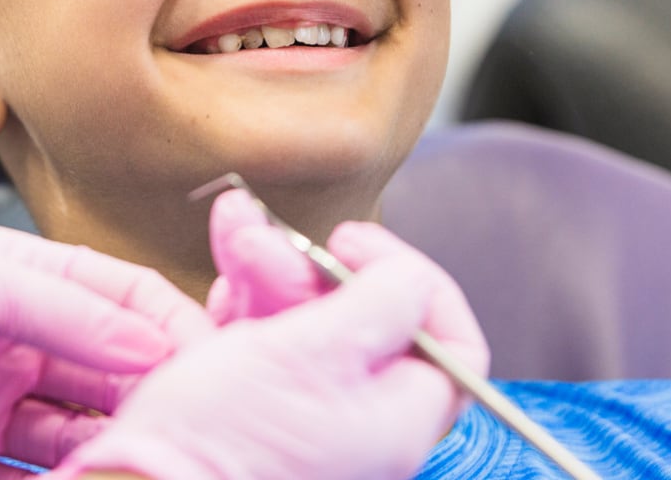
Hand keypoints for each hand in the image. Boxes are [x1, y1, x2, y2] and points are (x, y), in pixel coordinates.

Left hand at [0, 221, 211, 478]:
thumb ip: (58, 307)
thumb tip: (151, 342)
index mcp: (17, 281)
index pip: (120, 304)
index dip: (171, 332)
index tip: (218, 369)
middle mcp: (6, 345)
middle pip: (104, 379)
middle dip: (149, 405)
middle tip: (188, 435)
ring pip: (68, 441)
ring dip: (105, 457)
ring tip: (141, 467)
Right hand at [49, 190, 488, 479]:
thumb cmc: (226, 440)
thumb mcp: (312, 352)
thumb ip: (377, 305)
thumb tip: (412, 278)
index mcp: (397, 419)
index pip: (447, 338)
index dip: (408, 276)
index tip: (353, 245)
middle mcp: (359, 423)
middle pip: (366, 318)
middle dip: (312, 263)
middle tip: (270, 235)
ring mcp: (305, 417)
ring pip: (308, 321)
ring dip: (270, 267)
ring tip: (234, 230)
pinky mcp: (257, 412)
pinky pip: (266, 344)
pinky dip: (246, 301)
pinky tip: (223, 282)